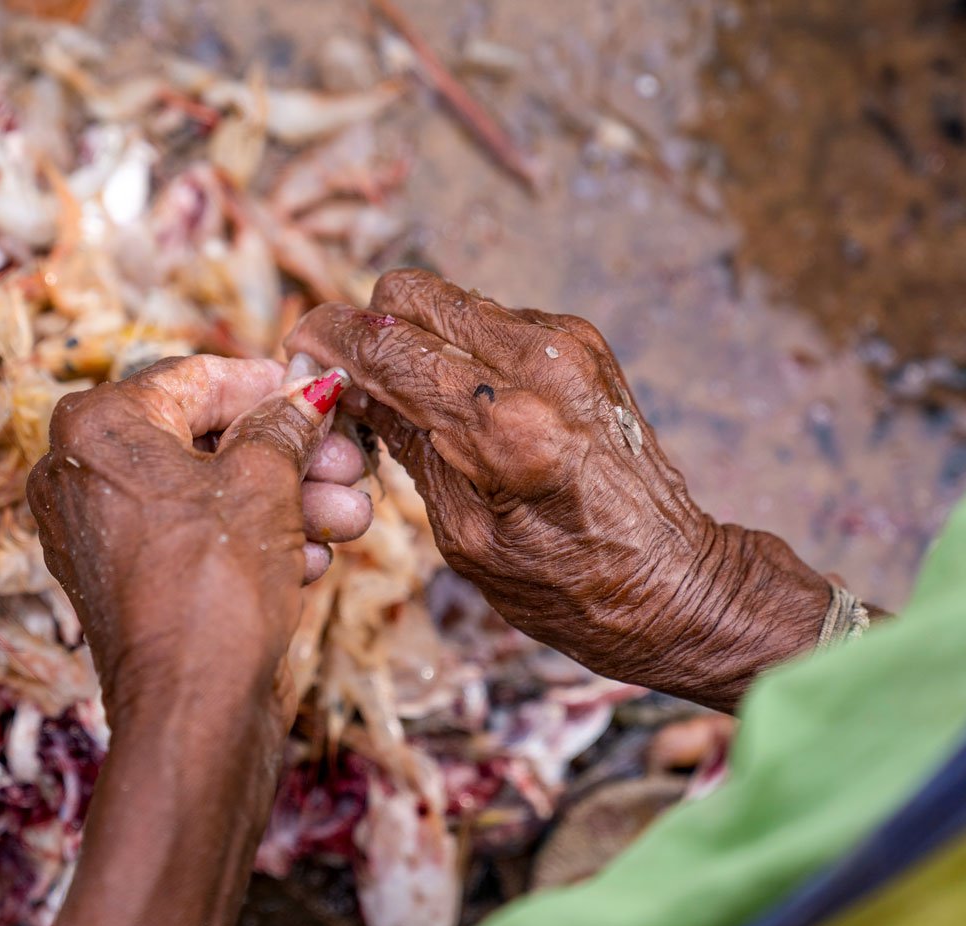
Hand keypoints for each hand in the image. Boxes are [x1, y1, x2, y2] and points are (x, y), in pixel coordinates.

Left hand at [27, 354, 365, 730]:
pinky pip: (191, 538)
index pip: (195, 379)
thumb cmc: (214, 585)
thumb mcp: (265, 483)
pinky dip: (252, 540)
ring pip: (206, 494)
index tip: (320, 393)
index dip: (268, 385)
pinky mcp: (124, 581)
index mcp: (98, 427)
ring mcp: (98, 531)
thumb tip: (308, 391)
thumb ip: (285, 424)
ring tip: (352, 516)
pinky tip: (314, 558)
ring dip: (287, 501)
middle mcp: (81, 473)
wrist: (191, 711)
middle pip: (203, 439)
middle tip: (350, 462)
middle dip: (289, 453)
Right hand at [287, 269, 830, 711]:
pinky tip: (462, 406)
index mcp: (505, 428)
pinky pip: (488, 320)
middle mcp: (539, 366)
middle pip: (408, 293)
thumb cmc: (567, 585)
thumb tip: (344, 386)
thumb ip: (404, 443)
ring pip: (445, 300)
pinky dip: (457, 351)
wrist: (673, 583)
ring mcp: (566, 344)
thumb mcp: (462, 534)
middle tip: (353, 383)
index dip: (324, 342)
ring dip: (412, 340)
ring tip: (409, 403)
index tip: (300, 357)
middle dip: (366, 330)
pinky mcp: (580, 341)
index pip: (383, 344)